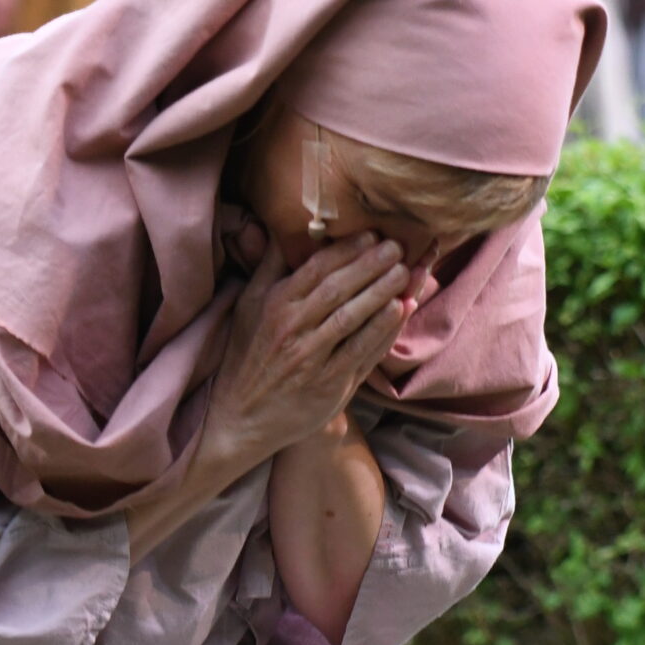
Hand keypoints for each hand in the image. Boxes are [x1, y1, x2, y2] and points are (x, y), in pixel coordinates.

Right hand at [206, 234, 409, 462]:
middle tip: (397, 246)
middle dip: (371, 265)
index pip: (316, 269)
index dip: (346, 249)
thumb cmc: (247, 355)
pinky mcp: (330, 385)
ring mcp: (312, 358)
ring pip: (353, 318)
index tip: (372, 234)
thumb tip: (286, 227)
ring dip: (382, 292)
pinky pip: (362, 352)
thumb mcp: (248, 306)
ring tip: (405, 271)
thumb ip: (271, 266)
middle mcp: (293, 329)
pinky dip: (384, 330)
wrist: (239, 417)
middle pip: (338, 290)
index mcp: (275, 305)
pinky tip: (401, 310)